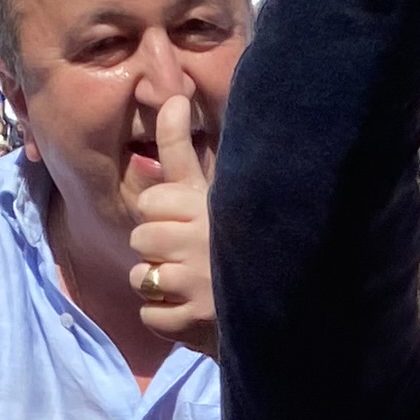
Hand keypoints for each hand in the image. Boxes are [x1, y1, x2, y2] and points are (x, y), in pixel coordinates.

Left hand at [126, 88, 215, 352]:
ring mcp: (196, 283)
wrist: (278, 305)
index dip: (160, 214)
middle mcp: (201, 241)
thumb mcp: (214, 190)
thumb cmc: (237, 241)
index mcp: (208, 206)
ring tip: (191, 285)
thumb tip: (172, 98)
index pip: (151, 202)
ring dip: (158, 286)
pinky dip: (165, 318)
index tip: (185, 221)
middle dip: (157, 250)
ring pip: (140, 277)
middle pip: (141, 239)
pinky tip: (191, 311)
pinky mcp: (193, 321)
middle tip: (191, 257)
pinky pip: (150, 315)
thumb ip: (182, 153)